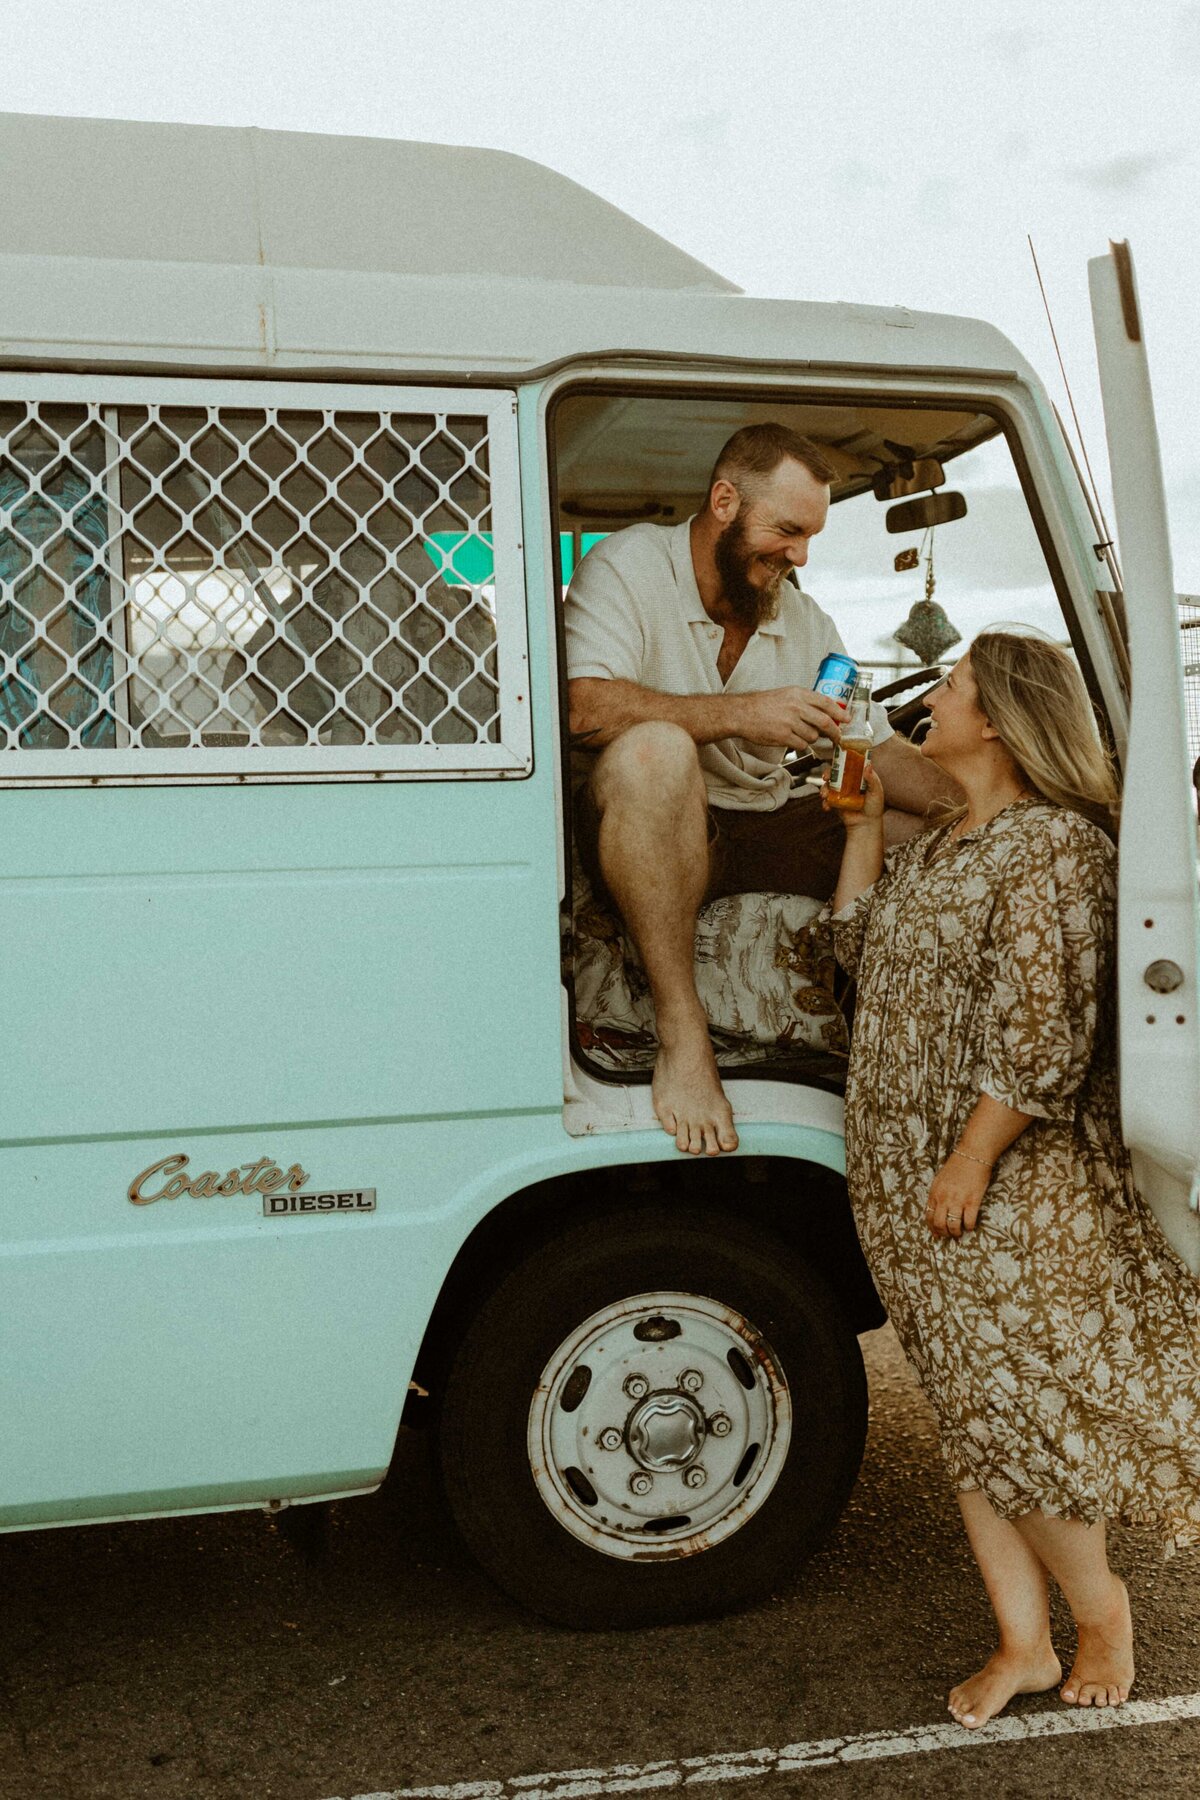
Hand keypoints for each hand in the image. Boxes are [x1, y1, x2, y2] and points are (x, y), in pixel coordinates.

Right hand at [731, 686, 845, 750]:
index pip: (826, 703)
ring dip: (811, 738)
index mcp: (798, 694)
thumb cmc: (763, 704)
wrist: (742, 713)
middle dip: (834, 732)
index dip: (839, 712)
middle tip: (838, 737)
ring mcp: (790, 722)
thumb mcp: (786, 694)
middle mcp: (796, 706)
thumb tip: (825, 713)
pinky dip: (800, 744)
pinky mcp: (783, 736)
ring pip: (813, 735)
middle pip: (824, 721)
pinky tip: (791, 739)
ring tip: (799, 734)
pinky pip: (801, 745)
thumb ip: (805, 701)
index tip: (847, 719)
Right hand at [820, 763, 885, 827]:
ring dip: (823, 788)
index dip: (842, 760)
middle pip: (835, 773)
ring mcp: (841, 792)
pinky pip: (827, 799)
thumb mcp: (876, 792)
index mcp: (859, 777)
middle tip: (826, 777)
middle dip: (828, 773)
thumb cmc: (874, 807)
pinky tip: (827, 806)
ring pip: (828, 785)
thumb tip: (868, 765)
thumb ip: (872, 779)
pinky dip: (825, 802)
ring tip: (824, 795)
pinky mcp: (835, 802)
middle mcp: (848, 782)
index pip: (850, 765)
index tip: (837, 760)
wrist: (866, 824)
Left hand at [926, 1154, 990, 1238]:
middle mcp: (944, 1198)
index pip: (929, 1216)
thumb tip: (938, 1210)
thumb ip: (938, 1194)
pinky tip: (971, 1225)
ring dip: (956, 1232)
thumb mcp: (940, 1180)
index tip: (937, 1235)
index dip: (932, 1228)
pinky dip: (970, 1227)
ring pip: (953, 1226)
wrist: (972, 1154)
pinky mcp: (972, 1201)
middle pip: (939, 1224)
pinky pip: (969, 1221)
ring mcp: (958, 1200)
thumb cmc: (957, 1166)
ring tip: (960, 1232)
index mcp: (935, 1192)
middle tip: (950, 1235)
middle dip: (944, 1233)